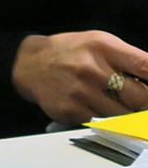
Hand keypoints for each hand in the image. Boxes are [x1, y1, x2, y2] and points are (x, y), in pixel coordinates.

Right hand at [12, 30, 147, 123]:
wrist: (30, 64)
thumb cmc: (70, 52)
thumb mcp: (99, 43)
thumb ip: (128, 58)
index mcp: (104, 47)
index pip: (146, 66)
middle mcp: (93, 69)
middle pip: (141, 98)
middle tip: (144, 107)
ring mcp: (82, 92)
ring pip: (125, 116)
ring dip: (133, 118)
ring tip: (130, 113)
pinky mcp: (72, 111)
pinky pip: (104, 124)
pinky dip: (112, 123)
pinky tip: (108, 115)